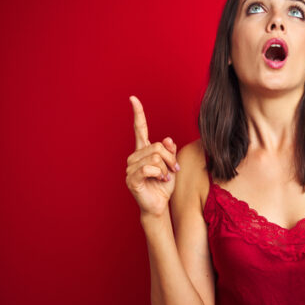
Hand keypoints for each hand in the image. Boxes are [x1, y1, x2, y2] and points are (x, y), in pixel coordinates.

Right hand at [125, 95, 179, 216]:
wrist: (158, 205)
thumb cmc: (163, 186)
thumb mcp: (171, 166)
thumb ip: (170, 152)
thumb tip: (168, 139)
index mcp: (143, 151)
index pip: (140, 129)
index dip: (138, 114)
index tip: (133, 98)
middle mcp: (134, 156)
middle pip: (158, 146)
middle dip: (170, 159)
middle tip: (173, 170)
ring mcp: (131, 167)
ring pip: (156, 157)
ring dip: (166, 169)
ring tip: (165, 177)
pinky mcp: (131, 178)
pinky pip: (150, 168)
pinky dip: (160, 174)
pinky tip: (159, 180)